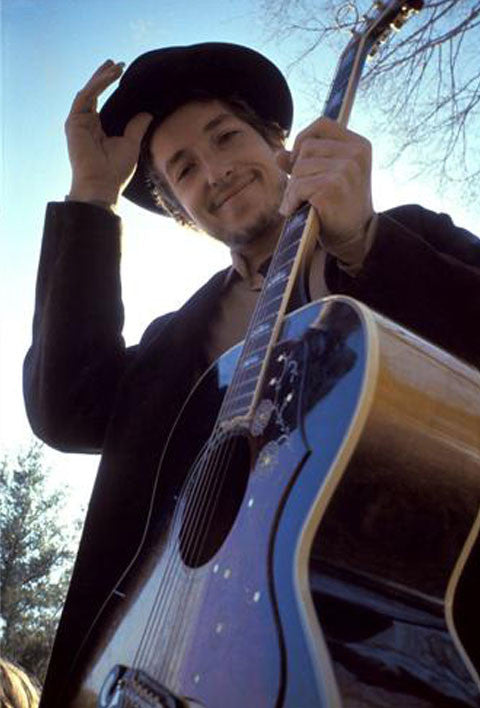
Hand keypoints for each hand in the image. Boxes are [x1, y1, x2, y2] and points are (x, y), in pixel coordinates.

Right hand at [65, 60, 151, 204]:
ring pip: (89, 91)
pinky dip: (98, 84)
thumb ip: (136, 128)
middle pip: (92, 92)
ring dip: (102, 77)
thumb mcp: (131, 144)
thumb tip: (147, 114)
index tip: (121, 72)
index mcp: (95, 128)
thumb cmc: (115, 171)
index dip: (108, 84)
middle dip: (103, 76)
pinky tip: (110, 76)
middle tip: (117, 62)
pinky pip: (86, 96)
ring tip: (117, 65)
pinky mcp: (74, 122)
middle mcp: (84, 123)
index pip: (100, 100)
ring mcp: (78, 122)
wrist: (102, 185)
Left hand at [277, 117, 373, 265]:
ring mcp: (345, 170)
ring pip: (299, 168)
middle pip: (306, 147)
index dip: (303, 139)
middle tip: (300, 193)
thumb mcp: (328, 178)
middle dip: (296, 171)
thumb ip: (306, 162)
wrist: (355, 238)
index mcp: (358, 145)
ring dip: (292, 189)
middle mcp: (355, 154)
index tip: (299, 162)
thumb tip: (278, 154)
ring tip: (299, 204)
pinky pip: (298, 187)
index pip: (322, 124)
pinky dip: (291, 200)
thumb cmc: (340, 207)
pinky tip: (296, 210)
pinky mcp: (332, 187)